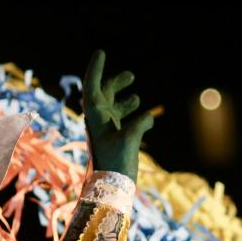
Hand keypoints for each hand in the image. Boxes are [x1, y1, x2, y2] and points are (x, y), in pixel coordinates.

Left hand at [83, 49, 152, 181]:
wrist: (111, 188)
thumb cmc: (115, 163)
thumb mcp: (129, 139)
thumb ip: (139, 125)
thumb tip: (148, 119)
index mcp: (95, 115)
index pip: (92, 85)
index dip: (96, 68)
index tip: (101, 52)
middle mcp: (100, 121)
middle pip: (104, 95)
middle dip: (115, 83)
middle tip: (130, 76)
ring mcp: (107, 131)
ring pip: (114, 109)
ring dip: (124, 101)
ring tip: (136, 97)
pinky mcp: (117, 142)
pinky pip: (126, 124)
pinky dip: (137, 119)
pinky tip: (149, 121)